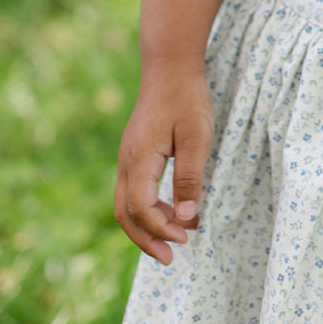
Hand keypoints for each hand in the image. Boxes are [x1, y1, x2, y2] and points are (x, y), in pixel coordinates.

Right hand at [114, 64, 214, 264]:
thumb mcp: (196, 137)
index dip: (161, 227)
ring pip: (127, 204)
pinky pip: (134, 190)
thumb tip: (187, 218)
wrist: (170, 65)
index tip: (187, 237)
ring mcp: (128, 157)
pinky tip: (175, 210)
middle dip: (147, 239)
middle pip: (126, 213)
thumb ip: (189, 177)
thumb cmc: (186, 98)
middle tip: (172, 258)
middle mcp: (127, 161)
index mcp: (139, 158)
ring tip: (180, 236)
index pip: (141, 207)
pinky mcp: (136, 153)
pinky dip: (150, 208)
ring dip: (149, 226)